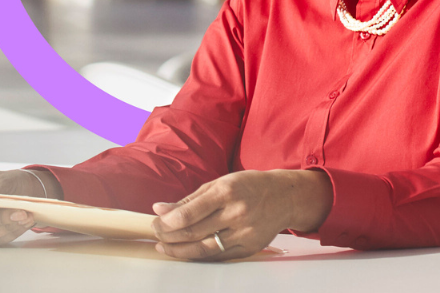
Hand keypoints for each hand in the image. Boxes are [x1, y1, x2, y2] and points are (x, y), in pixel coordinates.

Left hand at [151, 169, 332, 261]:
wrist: (284, 197)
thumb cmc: (248, 186)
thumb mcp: (220, 183)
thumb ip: (190, 199)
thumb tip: (160, 209)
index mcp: (227, 192)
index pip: (189, 213)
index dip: (167, 222)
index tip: (155, 222)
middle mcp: (236, 213)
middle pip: (193, 233)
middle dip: (169, 236)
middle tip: (156, 234)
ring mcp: (244, 233)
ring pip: (204, 249)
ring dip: (179, 251)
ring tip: (165, 247)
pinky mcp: (249, 248)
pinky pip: (218, 257)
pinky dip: (199, 256)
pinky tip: (186, 252)